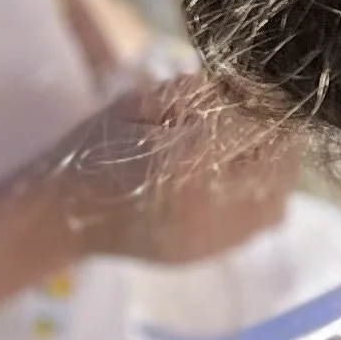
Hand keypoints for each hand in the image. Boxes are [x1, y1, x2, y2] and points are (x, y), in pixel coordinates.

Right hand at [38, 76, 298, 266]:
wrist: (63, 216)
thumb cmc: (96, 150)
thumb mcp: (139, 103)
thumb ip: (194, 94)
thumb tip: (245, 85)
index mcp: (183, 160)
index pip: (254, 126)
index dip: (263, 103)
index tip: (259, 90)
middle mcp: (206, 206)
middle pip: (275, 164)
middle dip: (273, 136)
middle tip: (256, 119)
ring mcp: (211, 238)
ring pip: (277, 197)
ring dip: (274, 168)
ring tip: (250, 150)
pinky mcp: (210, 254)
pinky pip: (261, 224)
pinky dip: (263, 197)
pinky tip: (240, 180)